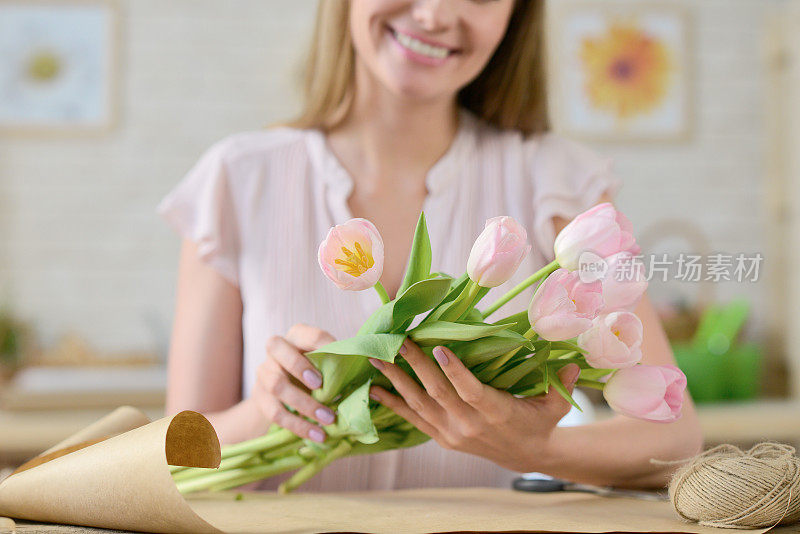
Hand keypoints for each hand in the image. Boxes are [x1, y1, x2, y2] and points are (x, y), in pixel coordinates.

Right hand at [251, 323, 337, 442]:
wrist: (282, 397)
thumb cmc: (314, 374)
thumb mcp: (325, 364)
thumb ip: (341, 363)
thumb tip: (371, 365)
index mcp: (296, 336)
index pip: (306, 333)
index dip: (323, 344)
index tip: (341, 359)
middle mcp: (275, 350)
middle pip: (276, 347)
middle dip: (298, 366)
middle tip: (321, 386)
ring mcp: (264, 373)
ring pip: (276, 384)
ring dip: (304, 404)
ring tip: (328, 419)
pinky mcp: (260, 398)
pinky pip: (275, 412)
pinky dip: (298, 425)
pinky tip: (317, 435)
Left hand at [368, 339, 580, 472]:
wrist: (525, 456)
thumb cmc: (540, 422)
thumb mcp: (554, 405)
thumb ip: (560, 383)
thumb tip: (573, 361)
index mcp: (497, 412)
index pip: (471, 391)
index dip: (454, 371)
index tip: (437, 347)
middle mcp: (470, 424)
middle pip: (438, 392)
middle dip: (415, 365)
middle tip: (397, 341)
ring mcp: (452, 433)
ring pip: (420, 404)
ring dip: (397, 381)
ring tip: (377, 359)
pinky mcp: (442, 437)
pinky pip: (413, 419)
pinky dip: (394, 404)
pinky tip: (375, 389)